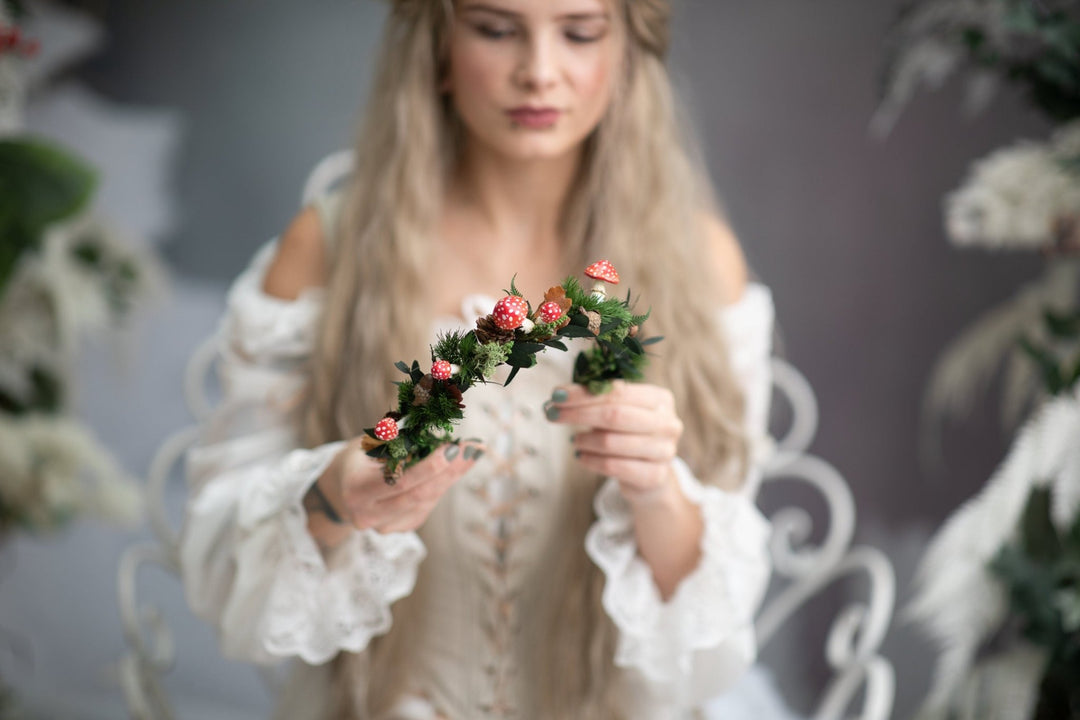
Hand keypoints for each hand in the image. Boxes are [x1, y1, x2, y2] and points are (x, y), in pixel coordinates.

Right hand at [310, 439, 484, 534]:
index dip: (430, 467)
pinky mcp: (399, 528)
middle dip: (451, 471)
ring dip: (452, 477)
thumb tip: (431, 416)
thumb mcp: (369, 442)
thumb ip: (397, 436)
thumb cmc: (359, 457)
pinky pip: (426, 507)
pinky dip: (441, 486)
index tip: (455, 448)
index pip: (400, 481)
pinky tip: (451, 470)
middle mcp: (367, 514)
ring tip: (471, 453)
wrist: (341, 489)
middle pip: (419, 495)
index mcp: (356, 489)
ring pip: (427, 502)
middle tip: (474, 449)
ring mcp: (384, 526)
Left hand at [544, 380, 682, 504]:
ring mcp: (664, 451)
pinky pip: (612, 467)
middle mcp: (667, 423)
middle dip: (579, 414)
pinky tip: (581, 456)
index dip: (584, 393)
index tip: (557, 396)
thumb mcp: (619, 412)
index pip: (617, 391)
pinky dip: (591, 460)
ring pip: (611, 442)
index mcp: (660, 399)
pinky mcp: (654, 476)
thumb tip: (560, 397)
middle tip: (553, 415)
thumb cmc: (629, 435)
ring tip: (574, 440)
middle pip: (614, 415)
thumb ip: (597, 401)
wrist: (651, 475)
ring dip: (585, 440)